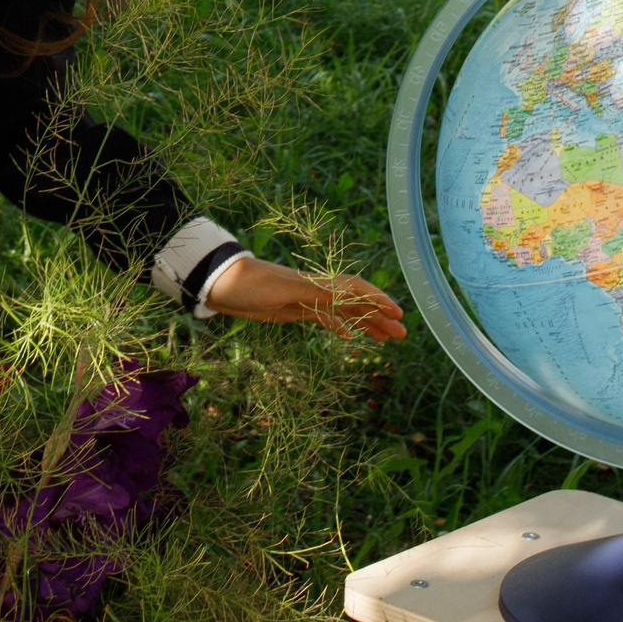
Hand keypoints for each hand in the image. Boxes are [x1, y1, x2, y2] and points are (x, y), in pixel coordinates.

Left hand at [205, 256, 406, 340]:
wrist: (220, 284)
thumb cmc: (250, 284)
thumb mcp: (284, 289)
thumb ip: (315, 292)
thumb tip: (348, 295)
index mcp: (317, 282)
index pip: (356, 290)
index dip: (377, 300)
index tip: (398, 314)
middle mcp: (316, 289)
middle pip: (355, 303)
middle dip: (379, 317)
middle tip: (402, 335)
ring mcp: (306, 300)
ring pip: (344, 312)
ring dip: (365, 324)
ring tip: (386, 339)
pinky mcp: (293, 310)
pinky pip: (324, 319)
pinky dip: (340, 327)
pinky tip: (350, 338)